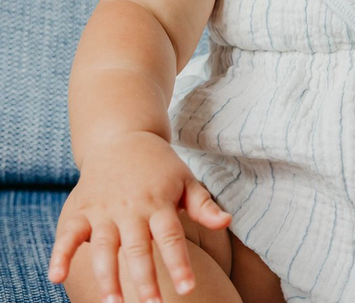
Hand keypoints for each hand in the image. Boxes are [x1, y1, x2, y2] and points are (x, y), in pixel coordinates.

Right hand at [48, 131, 231, 302]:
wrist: (122, 136)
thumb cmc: (160, 165)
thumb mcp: (186, 179)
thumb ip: (204, 205)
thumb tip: (227, 221)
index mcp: (160, 202)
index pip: (171, 237)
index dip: (179, 263)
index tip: (189, 288)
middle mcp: (132, 207)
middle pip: (138, 246)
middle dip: (145, 278)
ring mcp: (104, 209)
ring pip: (105, 246)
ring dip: (107, 276)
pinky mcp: (81, 209)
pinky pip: (68, 233)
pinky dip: (61, 254)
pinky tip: (57, 277)